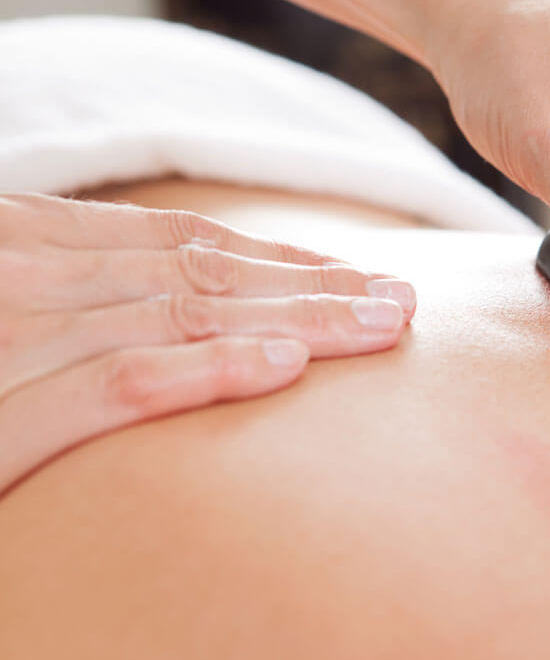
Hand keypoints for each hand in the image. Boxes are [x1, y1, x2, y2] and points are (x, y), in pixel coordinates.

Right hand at [0, 193, 415, 492]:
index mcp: (27, 243)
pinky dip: (209, 370)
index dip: (280, 257)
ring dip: (295, 319)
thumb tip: (173, 305)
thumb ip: (79, 296)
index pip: (180, 241)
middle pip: (202, 275)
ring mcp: (15, 340)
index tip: (354, 274)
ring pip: (184, 316)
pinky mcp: (0, 418)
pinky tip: (286, 371)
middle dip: (313, 287)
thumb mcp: (7, 308)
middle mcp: (30, 277)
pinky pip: (121, 384)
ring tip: (380, 329)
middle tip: (399, 300)